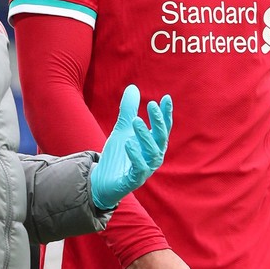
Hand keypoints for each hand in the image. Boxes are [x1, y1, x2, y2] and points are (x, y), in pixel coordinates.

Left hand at [90, 85, 171, 210]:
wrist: (103, 180)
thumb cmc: (118, 156)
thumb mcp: (121, 130)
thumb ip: (128, 111)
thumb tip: (133, 88)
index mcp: (153, 145)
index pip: (163, 128)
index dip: (166, 114)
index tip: (166, 98)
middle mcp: (153, 157)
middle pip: (161, 138)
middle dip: (158, 121)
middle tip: (151, 104)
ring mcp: (146, 169)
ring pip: (152, 152)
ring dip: (145, 136)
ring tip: (135, 120)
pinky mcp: (134, 180)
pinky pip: (139, 169)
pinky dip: (135, 156)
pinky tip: (128, 143)